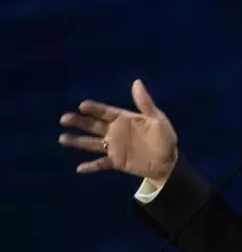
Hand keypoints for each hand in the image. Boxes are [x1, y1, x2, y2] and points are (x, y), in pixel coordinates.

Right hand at [59, 79, 177, 184]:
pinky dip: (91, 166)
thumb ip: (145, 103)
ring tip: (62, 139)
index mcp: (125, 119)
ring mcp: (115, 147)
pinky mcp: (117, 161)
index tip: (82, 106)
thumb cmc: (165, 137)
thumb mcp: (157, 119)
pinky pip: (101, 164)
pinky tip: (79, 169)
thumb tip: (137, 82)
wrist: (168, 160)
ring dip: (78, 141)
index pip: (106, 112)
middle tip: (64, 119)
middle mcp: (116, 132)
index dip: (94, 109)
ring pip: (92, 143)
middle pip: (94, 125)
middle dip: (79, 122)